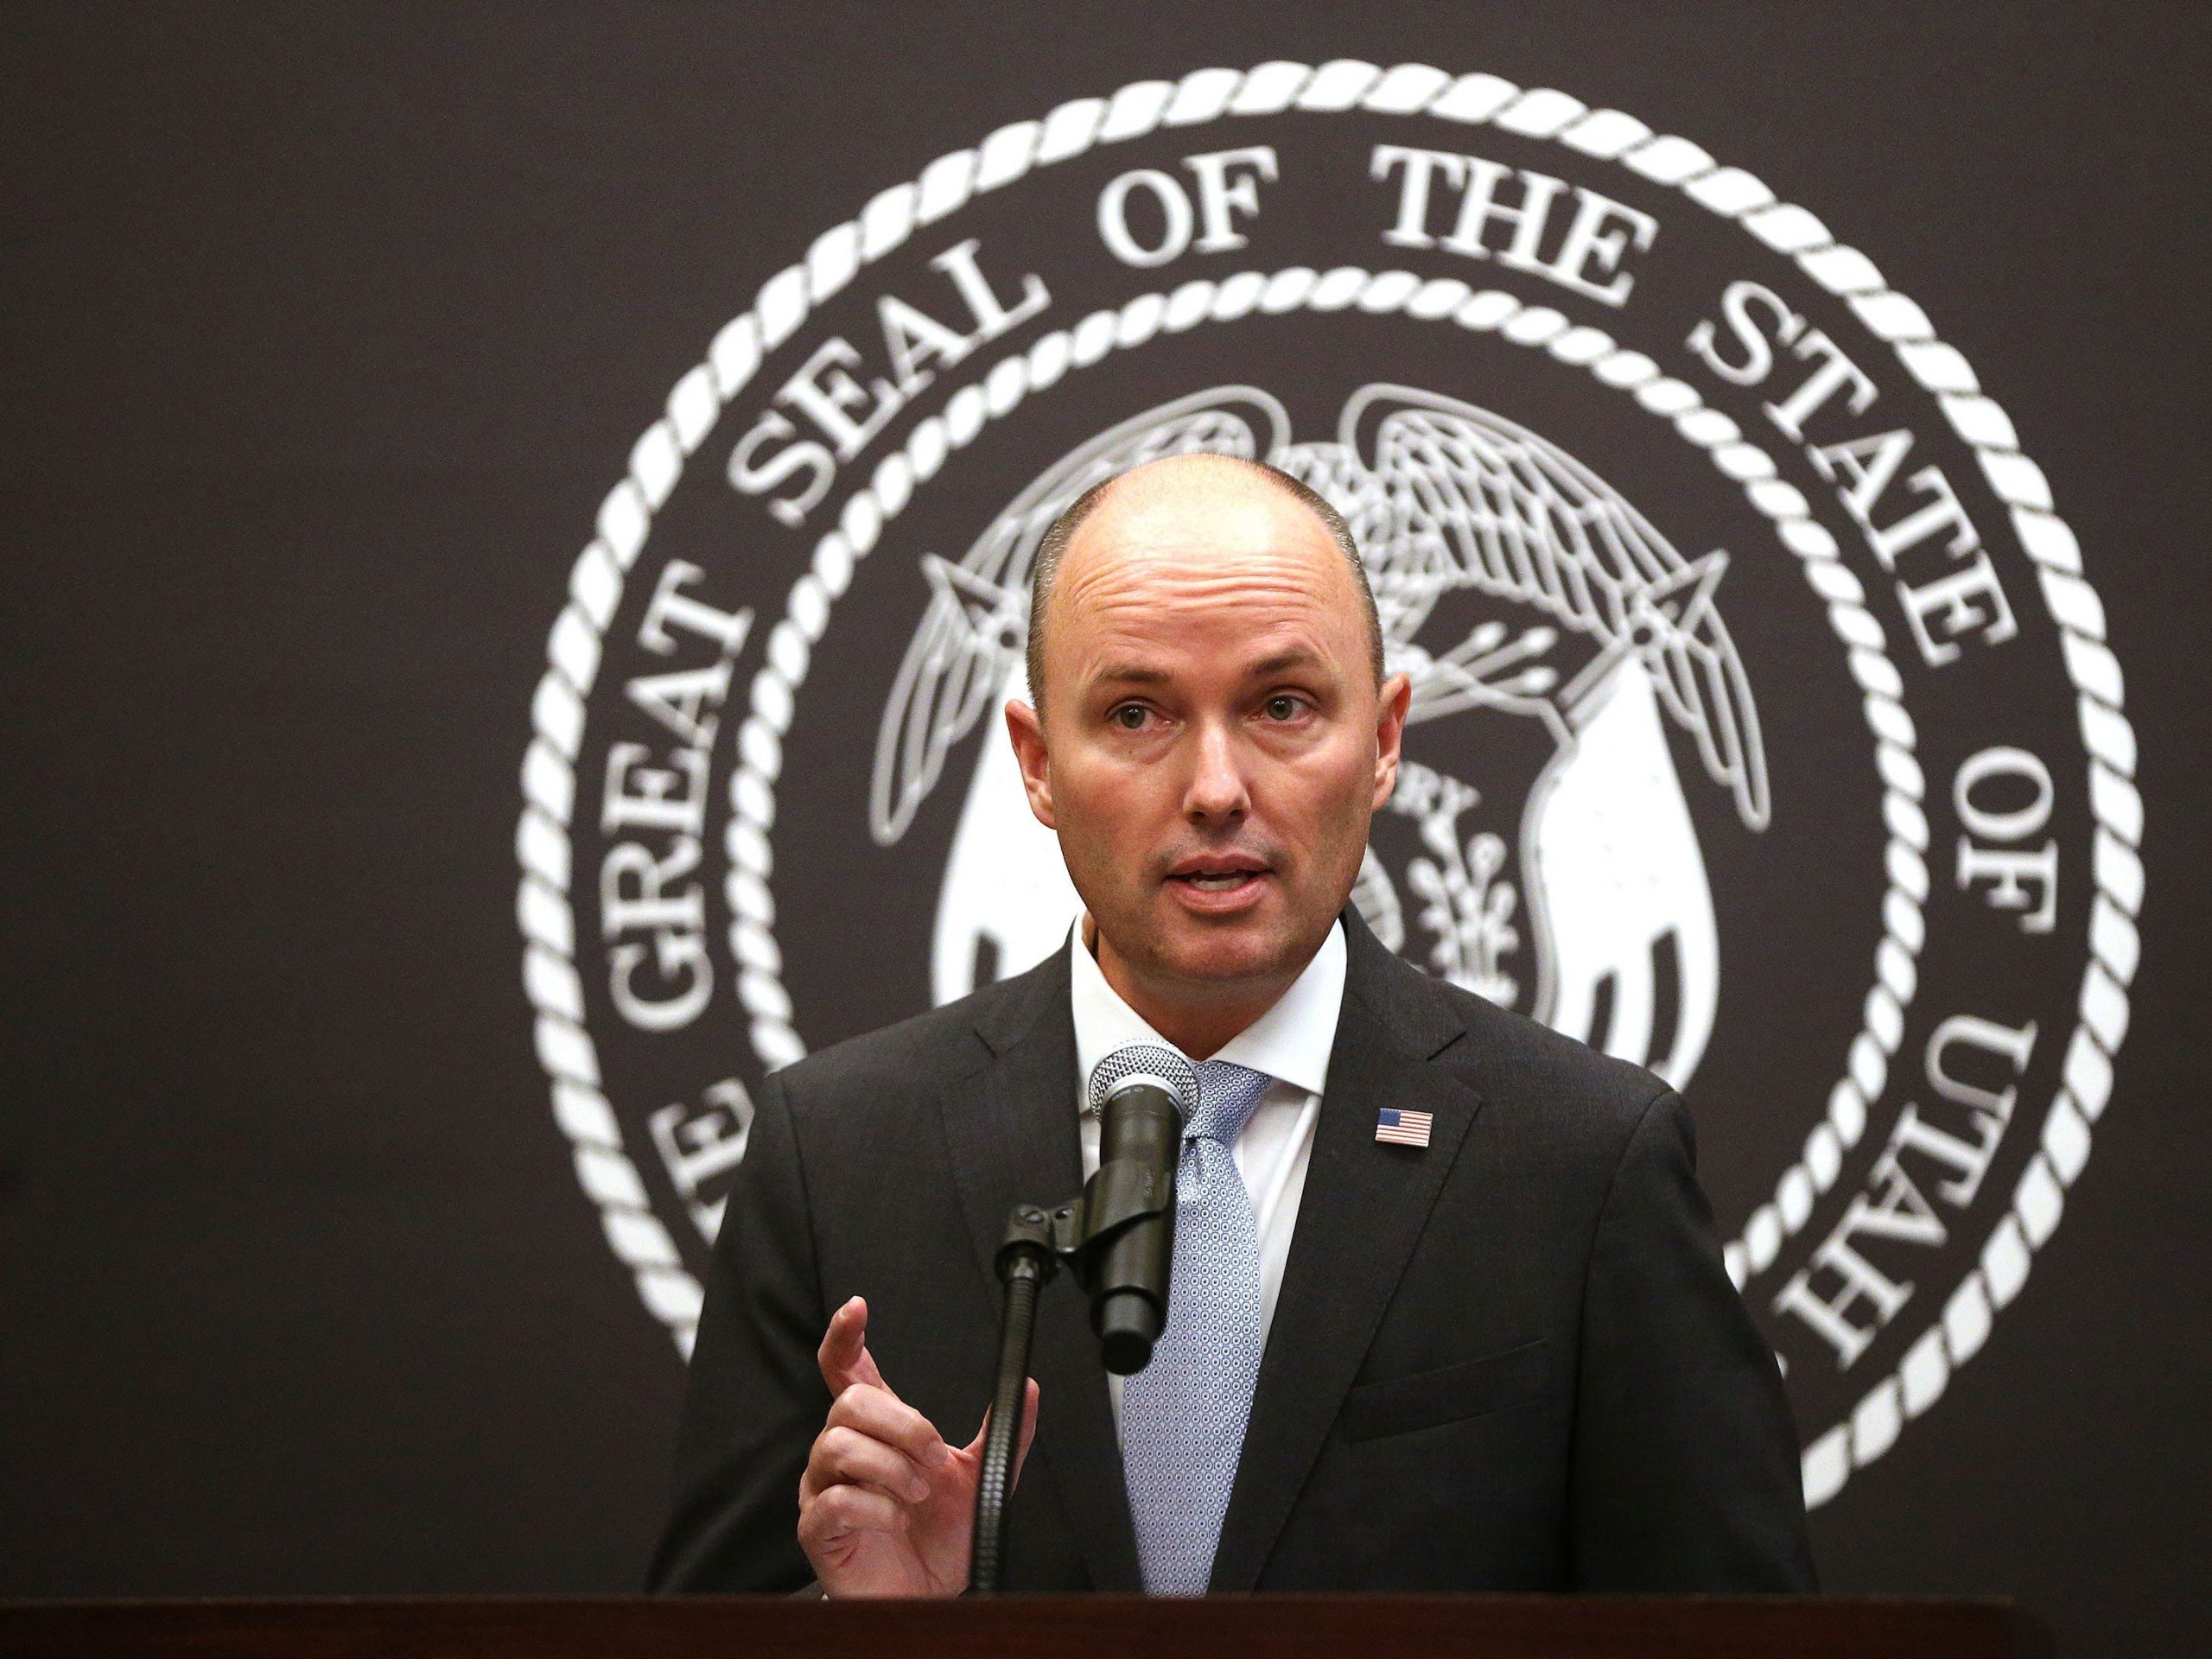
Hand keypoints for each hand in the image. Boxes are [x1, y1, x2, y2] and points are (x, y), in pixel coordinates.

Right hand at [797, 1295, 1039, 1597]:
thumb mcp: (979, 1477)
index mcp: (876, 1430)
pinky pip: (834, 1501)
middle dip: (903, 1425)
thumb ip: (1002, 1432)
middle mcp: (841, 1451)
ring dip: (893, 1467)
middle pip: (850, 1403)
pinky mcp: (817, 1528)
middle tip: (934, 1457)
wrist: (926, 1593)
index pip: (846, 1370)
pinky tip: (896, 1520)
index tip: (858, 1308)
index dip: (845, 1336)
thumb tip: (1027, 1387)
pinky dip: (876, 1508)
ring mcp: (823, 1488)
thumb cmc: (940, 1536)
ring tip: (918, 1494)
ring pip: (839, 1445)